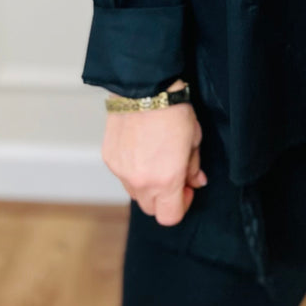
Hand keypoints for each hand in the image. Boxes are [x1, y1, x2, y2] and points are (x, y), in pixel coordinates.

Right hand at [101, 79, 207, 224]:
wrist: (144, 88)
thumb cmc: (173, 111)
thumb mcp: (194, 139)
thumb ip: (194, 167)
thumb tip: (196, 182)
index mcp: (166, 181)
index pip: (170, 217)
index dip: (181, 205)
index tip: (186, 189)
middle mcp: (141, 182)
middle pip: (151, 209)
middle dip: (163, 197)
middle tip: (172, 174)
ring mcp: (122, 173)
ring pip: (135, 193)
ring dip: (147, 184)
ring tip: (156, 158)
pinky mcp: (109, 160)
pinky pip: (122, 175)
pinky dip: (132, 169)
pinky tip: (140, 148)